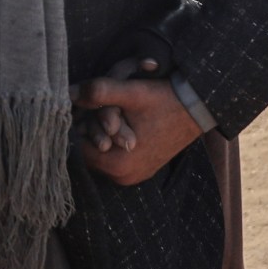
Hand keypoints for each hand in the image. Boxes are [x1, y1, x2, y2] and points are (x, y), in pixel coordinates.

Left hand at [75, 74, 202, 185]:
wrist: (199, 109)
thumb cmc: (165, 100)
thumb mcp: (131, 93)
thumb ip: (98, 91)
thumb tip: (68, 92)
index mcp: (118, 164)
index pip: (78, 146)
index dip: (76, 123)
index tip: (81, 106)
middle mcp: (124, 177)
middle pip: (88, 151)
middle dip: (87, 129)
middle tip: (94, 107)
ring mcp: (133, 176)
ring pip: (100, 154)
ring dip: (98, 135)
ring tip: (108, 113)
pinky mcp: (140, 171)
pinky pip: (114, 158)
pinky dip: (111, 142)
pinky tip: (117, 124)